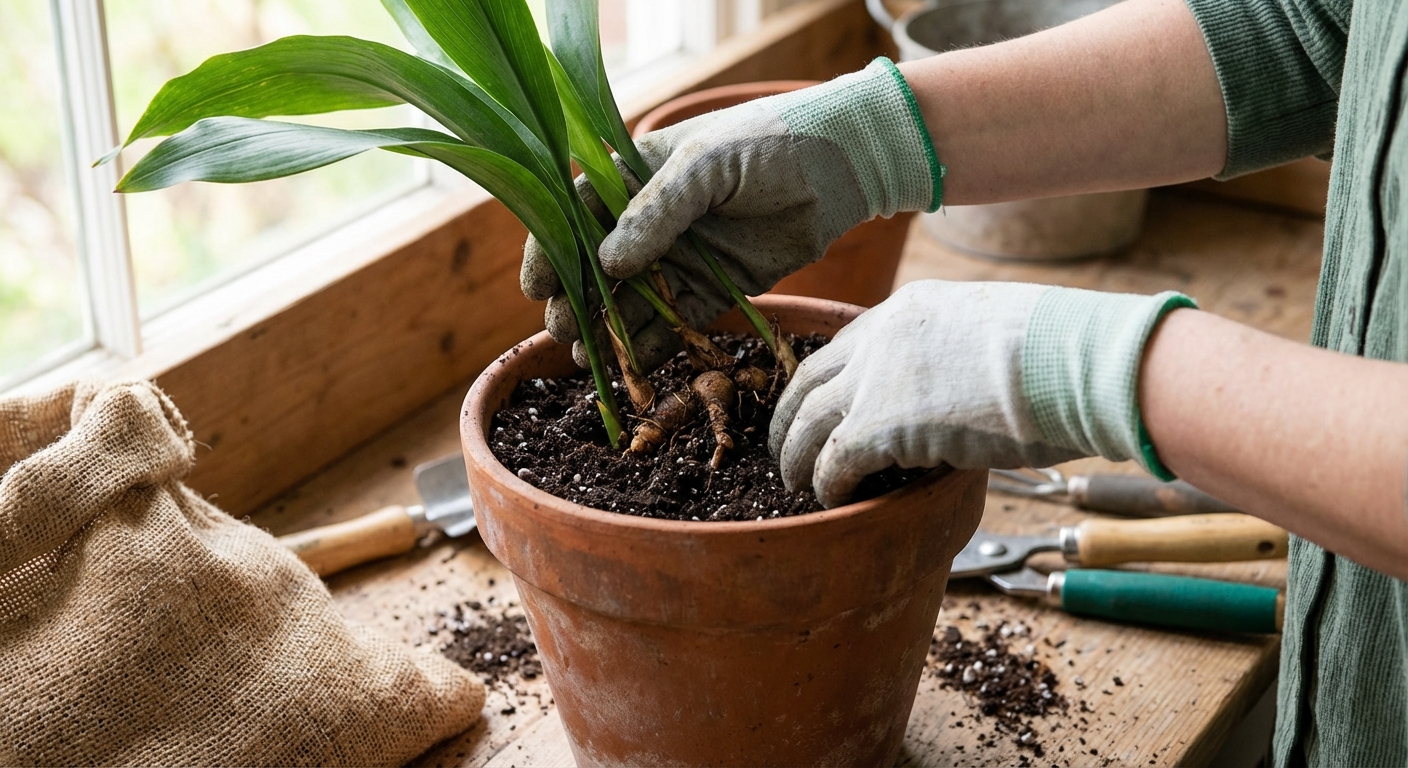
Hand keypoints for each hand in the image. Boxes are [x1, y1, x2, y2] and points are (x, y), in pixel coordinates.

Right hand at [521, 57, 942, 368]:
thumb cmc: (768, 143)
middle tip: (563, 332)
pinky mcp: (715, 287)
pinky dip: (655, 344)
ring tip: (587, 360)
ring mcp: (682, 256)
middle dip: (577, 301)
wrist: (842, 165)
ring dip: (609, 330)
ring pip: (634, 300)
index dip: (551, 250)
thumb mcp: (706, 165)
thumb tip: (609, 263)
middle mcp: (650, 220)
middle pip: (598, 267)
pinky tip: (631, 366)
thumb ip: (657, 212)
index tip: (536, 287)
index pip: (576, 213)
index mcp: (635, 175)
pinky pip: (677, 321)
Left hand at [770, 280, 1194, 507]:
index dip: (822, 382)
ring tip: (795, 483)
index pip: (842, 346)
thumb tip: (959, 391)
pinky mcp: (879, 425)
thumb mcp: (991, 333)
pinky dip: (826, 483)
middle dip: (789, 418)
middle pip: (808, 381)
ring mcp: (874, 380)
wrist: (1072, 363)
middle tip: (785, 448)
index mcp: (907, 310)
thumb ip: (956, 356)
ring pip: (807, 422)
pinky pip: (833, 461)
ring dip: (796, 456)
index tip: (814, 407)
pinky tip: (832, 499)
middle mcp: (879, 339)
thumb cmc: (1058, 353)